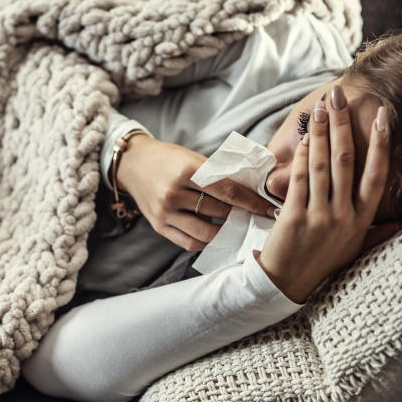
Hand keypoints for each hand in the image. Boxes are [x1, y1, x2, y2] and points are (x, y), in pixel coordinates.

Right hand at [117, 133, 277, 251]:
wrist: (133, 164)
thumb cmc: (168, 159)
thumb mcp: (193, 158)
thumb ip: (218, 174)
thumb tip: (251, 190)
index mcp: (187, 171)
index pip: (229, 191)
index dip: (252, 202)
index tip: (268, 209)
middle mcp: (174, 193)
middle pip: (220, 212)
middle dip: (242, 216)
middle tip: (257, 219)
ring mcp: (165, 212)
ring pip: (206, 232)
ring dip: (225, 232)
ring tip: (236, 228)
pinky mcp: (159, 226)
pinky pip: (189, 242)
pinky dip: (206, 241)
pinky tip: (215, 235)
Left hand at [254, 87, 389, 302]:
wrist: (286, 284)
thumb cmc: (322, 262)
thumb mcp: (356, 248)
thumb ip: (379, 231)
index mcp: (362, 219)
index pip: (377, 174)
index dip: (382, 143)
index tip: (383, 115)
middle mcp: (344, 216)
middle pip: (346, 161)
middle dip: (342, 125)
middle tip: (339, 97)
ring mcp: (320, 216)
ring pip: (322, 165)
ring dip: (320, 133)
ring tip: (319, 108)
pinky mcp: (295, 217)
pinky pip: (300, 180)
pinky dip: (301, 157)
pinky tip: (303, 138)